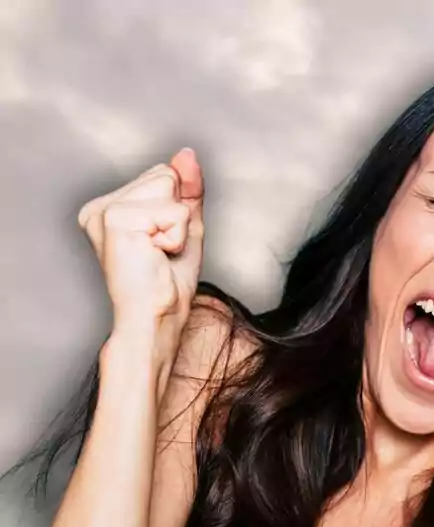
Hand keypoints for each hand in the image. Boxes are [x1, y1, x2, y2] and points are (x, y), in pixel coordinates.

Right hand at [78, 148, 205, 334]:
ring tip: (158, 253)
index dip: (178, 209)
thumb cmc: (168, 283)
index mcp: (110, 207)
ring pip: (169, 187)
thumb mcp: (186, 227)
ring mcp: (103, 211)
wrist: (157, 318)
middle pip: (165, 176)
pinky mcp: (115, 219)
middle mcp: (99, 206)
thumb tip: (186, 154)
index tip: (164, 242)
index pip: (163, 175)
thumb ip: (187, 189)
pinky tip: (156, 255)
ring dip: (178, 226)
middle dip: (178, 215)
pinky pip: (172, 211)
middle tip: (162, 251)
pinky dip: (176, 235)